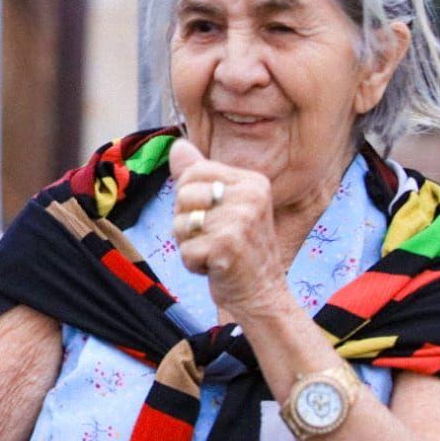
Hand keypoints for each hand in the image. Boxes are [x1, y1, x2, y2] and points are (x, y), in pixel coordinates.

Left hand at [168, 138, 293, 321]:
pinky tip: (215, 268)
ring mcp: (241, 221)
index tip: (209, 216)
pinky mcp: (227, 246)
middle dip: (185, 221)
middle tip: (211, 238)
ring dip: (188, 245)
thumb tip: (177, 146)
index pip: (193, 171)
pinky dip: (192, 264)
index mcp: (252, 181)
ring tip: (213, 252)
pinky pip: (185, 250)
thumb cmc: (239, 249)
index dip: (187, 197)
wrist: (263, 294)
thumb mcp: (224, 206)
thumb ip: (200, 176)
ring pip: (180, 224)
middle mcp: (251, 196)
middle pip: (183, 195)